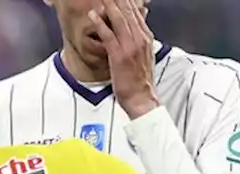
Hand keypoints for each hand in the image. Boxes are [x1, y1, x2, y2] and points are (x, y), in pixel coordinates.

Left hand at [88, 0, 158, 117]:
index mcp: (146, 38)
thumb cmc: (138, 79)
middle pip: (128, 13)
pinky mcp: (119, 55)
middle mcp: (140, 39)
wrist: (141, 97)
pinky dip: (101, 24)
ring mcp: (130, 46)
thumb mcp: (143, 54)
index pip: (136, 14)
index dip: (127, 2)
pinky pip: (109, 36)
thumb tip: (138, 23)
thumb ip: (139, 38)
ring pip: (119, 21)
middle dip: (118, 0)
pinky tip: (94, 15)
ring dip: (109, 7)